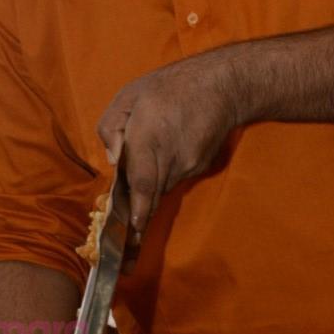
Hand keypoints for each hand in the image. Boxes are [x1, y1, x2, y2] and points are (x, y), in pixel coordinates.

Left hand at [97, 51, 241, 242]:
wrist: (222, 85)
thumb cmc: (169, 87)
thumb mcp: (128, 96)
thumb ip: (111, 128)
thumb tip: (113, 160)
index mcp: (148, 138)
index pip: (143, 184)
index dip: (137, 211)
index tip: (133, 232)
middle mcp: (170, 157)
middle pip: (151, 196)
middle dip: (138, 220)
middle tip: (127, 248)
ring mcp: (188, 164)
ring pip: (162, 188)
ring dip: (149, 193)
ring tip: (139, 194)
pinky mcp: (199, 166)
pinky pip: (175, 178)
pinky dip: (164, 177)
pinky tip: (163, 159)